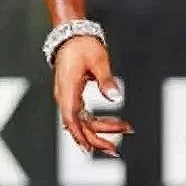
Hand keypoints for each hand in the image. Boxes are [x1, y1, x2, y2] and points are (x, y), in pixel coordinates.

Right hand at [53, 35, 133, 155]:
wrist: (71, 35)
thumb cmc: (83, 46)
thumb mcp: (98, 60)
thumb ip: (106, 79)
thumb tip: (115, 96)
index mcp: (68, 90)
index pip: (71, 119)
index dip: (80, 135)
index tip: (90, 148)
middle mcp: (65, 97)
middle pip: (78, 125)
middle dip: (96, 139)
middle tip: (115, 149)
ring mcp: (68, 98)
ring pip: (81, 122)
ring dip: (99, 131)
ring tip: (120, 136)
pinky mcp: (73, 96)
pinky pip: (82, 116)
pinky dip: (95, 123)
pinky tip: (109, 126)